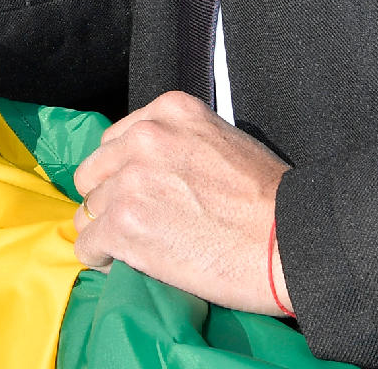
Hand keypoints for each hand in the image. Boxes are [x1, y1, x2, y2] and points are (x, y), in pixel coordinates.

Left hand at [71, 92, 293, 316]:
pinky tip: (123, 265)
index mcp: (169, 111)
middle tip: (138, 224)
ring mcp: (130, 181)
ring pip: (90, 210)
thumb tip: (150, 168)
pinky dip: (101, 258)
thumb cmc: (270, 200)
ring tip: (137, 249)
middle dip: (110, 199)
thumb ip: (179, 144)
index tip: (141, 194)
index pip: (116, 140)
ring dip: (108, 231)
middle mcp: (144, 138)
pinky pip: (88, 244)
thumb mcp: (223, 141)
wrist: (290, 240)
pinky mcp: (124, 225)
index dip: (124, 172)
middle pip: (95, 173)